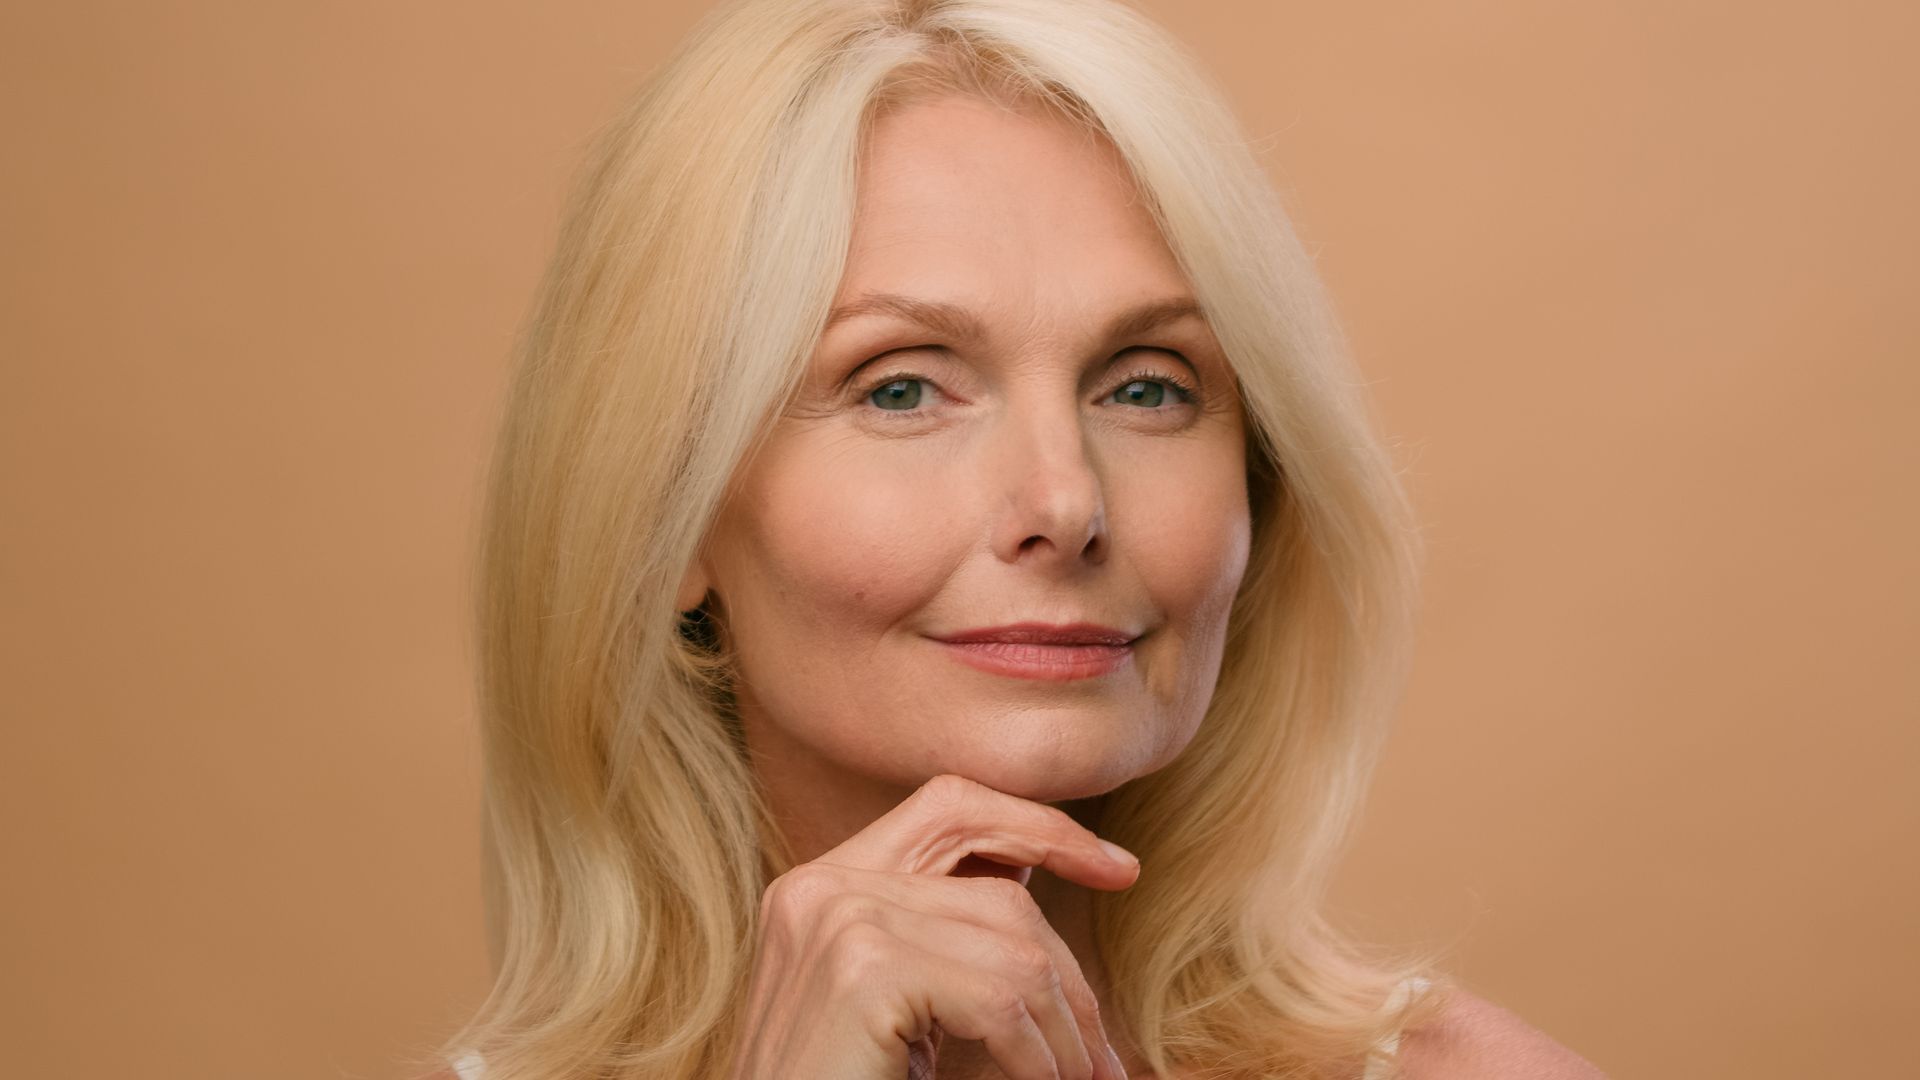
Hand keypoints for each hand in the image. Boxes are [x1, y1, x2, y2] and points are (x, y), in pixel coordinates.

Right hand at [723, 773, 1140, 1079]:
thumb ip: (944, 943)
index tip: (1119, 870)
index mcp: (823, 886)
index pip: (951, 809)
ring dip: (1062, 1031)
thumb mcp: (897, 1008)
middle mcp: (821, 886)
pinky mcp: (861, 971)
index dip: (1041, 826)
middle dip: (1068, 978)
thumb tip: (1044, 898)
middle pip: (999, 890)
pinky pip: (999, 997)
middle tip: (1101, 1061)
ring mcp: (837, 920)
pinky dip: (1035, 1056)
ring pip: (1014, 946)